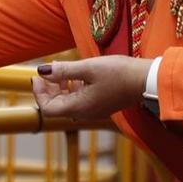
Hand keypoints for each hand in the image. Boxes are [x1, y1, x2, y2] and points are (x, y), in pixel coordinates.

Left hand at [31, 56, 151, 123]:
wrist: (145, 80)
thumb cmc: (119, 73)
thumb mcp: (88, 68)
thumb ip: (64, 71)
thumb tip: (42, 70)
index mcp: (79, 107)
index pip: (48, 109)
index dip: (39, 93)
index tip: (37, 76)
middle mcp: (85, 113)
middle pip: (57, 106)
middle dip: (48, 89)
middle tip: (45, 71)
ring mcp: (93, 110)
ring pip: (68, 102)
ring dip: (59, 87)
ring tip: (59, 69)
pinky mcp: (100, 104)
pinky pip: (79, 100)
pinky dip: (72, 88)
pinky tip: (75, 74)